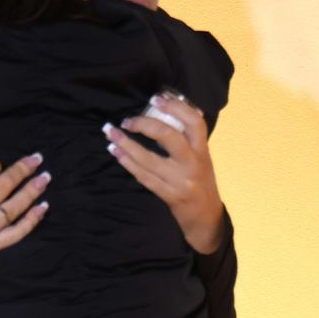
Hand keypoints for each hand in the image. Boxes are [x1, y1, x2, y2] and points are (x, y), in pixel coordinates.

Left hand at [104, 94, 223, 253]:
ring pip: (149, 159)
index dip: (176, 108)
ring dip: (126, 145)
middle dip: (144, 125)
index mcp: (203, 150)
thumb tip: (161, 113)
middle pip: (169, 136)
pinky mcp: (170, 196)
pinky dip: (128, 163)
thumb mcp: (201, 158)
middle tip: (127, 121)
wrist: (207, 218)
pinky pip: (144, 177)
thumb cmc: (201, 181)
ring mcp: (181, 181)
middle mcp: (194, 163)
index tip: (155, 99)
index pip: (195, 122)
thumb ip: (187, 140)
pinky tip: (117, 153)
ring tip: (111, 135)